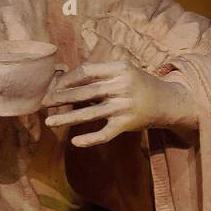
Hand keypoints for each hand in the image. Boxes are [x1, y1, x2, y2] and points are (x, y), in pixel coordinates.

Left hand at [44, 58, 197, 146]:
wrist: (166, 101)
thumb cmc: (138, 84)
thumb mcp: (124, 71)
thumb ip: (101, 74)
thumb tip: (66, 80)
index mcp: (120, 69)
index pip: (87, 71)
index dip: (68, 78)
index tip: (54, 85)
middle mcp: (122, 86)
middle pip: (85, 92)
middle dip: (61, 98)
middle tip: (44, 103)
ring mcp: (124, 106)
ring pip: (90, 114)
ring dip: (67, 119)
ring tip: (50, 122)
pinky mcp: (127, 124)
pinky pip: (105, 133)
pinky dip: (89, 139)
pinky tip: (75, 141)